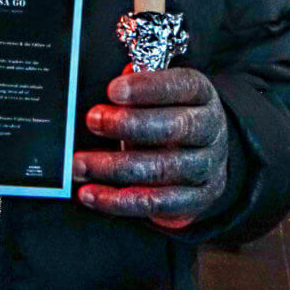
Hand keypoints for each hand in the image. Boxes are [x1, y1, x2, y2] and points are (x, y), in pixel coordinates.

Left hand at [73, 67, 228, 226]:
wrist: (208, 156)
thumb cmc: (171, 116)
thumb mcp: (163, 94)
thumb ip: (139, 88)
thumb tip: (114, 87)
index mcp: (201, 95)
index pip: (181, 86)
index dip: (147, 88)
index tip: (112, 90)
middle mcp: (210, 129)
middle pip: (174, 127)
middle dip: (128, 124)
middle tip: (92, 121)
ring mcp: (206, 166)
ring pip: (161, 168)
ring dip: (114, 167)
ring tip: (80, 164)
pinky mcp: (197, 199)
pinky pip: (156, 203)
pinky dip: (119, 201)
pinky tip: (91, 194)